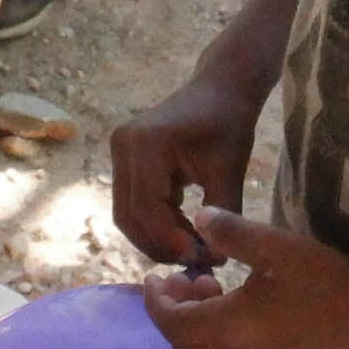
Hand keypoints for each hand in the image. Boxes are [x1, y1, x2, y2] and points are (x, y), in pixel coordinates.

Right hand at [103, 73, 256, 265]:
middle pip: (129, 216)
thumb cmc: (229, 122)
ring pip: (127, 213)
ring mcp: (119, 152)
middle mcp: (123, 147)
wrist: (220, 86)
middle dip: (160, 245)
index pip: (147, 208)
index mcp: (146, 145)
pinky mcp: (125, 158)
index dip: (170, 240)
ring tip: (192, 250)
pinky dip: (156, 222)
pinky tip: (184, 232)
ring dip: (156, 237)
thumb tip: (214, 258)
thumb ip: (221, 212)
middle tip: (196, 262)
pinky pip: (132, 202)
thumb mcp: (229, 169)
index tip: (201, 258)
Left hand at [138, 207, 348, 348]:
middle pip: (183, 346)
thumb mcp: (276, 246)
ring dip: (193, 325)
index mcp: (231, 326)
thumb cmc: (324, 278)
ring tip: (208, 285)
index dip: (156, 301)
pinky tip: (234, 304)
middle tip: (179, 280)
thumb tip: (198, 219)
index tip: (153, 277)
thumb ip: (232, 233)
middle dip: (171, 314)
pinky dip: (214, 335)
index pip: (173, 322)